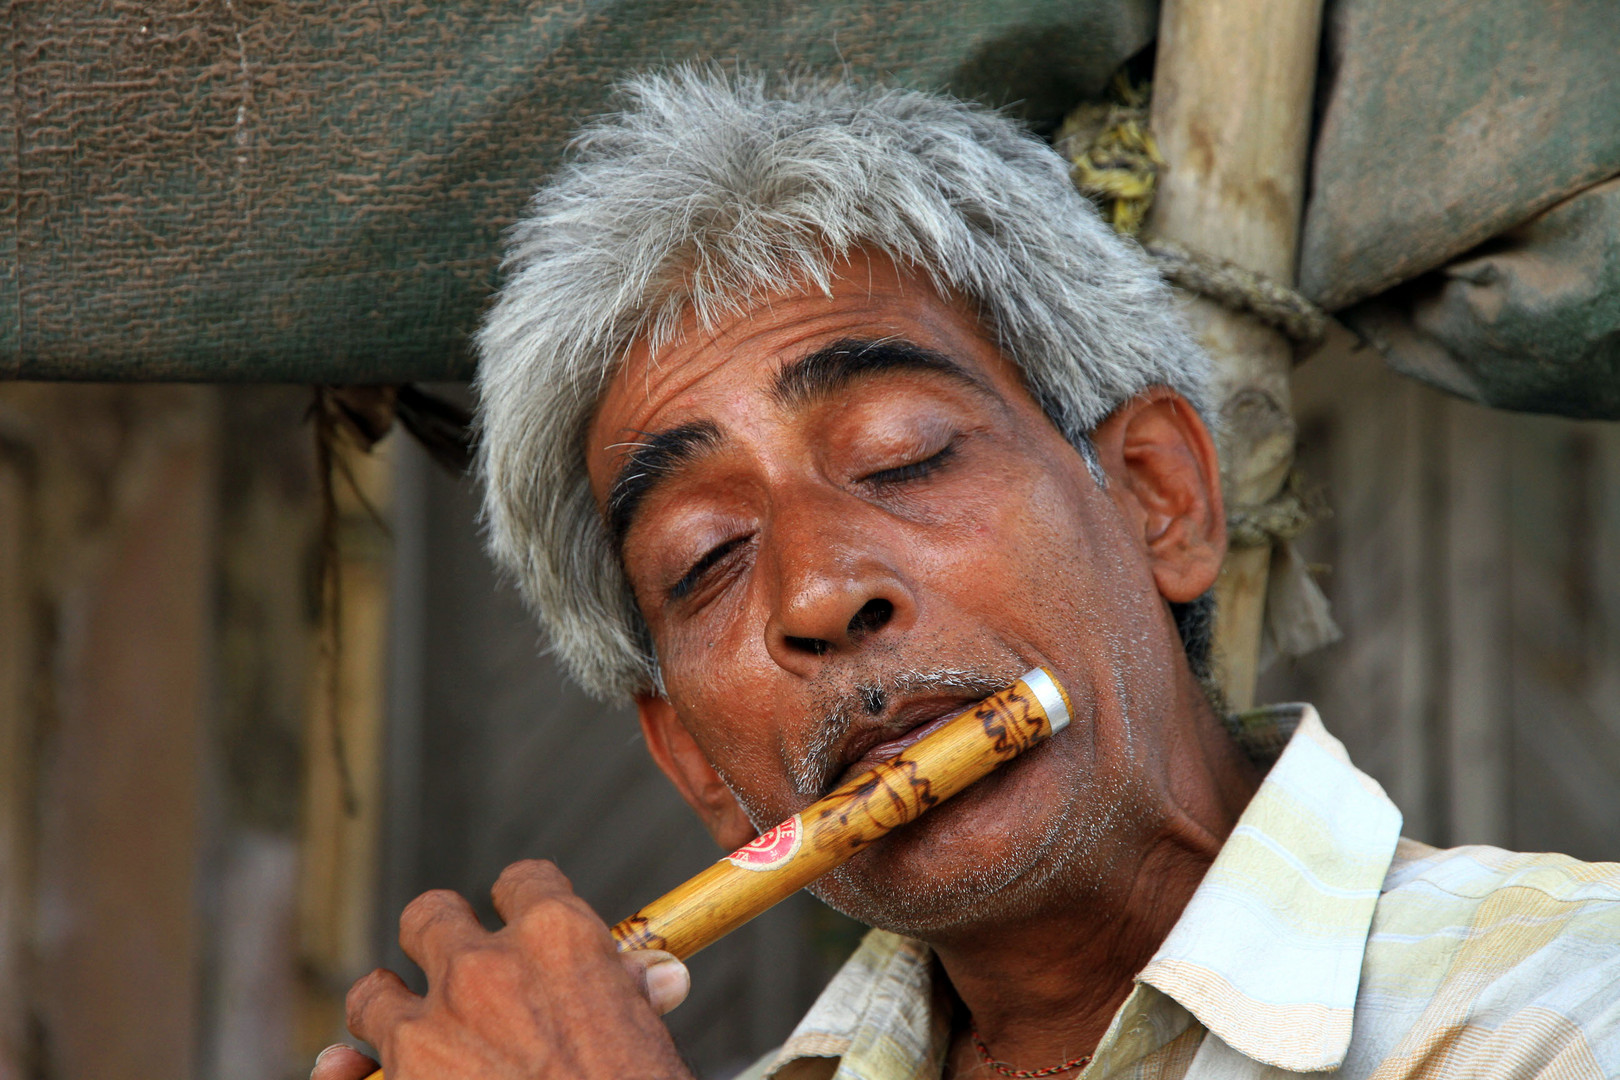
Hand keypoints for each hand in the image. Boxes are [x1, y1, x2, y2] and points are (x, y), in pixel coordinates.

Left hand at [311, 860, 692, 1079]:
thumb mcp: (647, 1034)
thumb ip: (635, 994)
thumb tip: (658, 976)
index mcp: (558, 938)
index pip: (523, 881)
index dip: (524, 901)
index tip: (526, 923)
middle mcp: (485, 968)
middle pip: (431, 916)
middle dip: (440, 938)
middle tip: (459, 970)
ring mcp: (431, 1029)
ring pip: (375, 992)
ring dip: (388, 1009)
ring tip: (409, 1030)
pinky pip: (342, 1070)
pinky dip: (343, 1073)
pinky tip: (348, 1071)